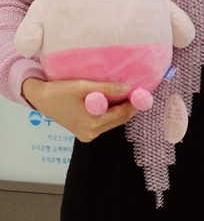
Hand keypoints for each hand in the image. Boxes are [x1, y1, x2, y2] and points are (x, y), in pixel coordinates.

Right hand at [21, 77, 137, 141]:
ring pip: (112, 122)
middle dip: (130, 107)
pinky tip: (114, 101)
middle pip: (119, 120)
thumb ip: (106, 88)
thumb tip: (127, 88)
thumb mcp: (84, 86)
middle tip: (139, 93)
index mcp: (92, 124)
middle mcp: (91, 133)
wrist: (41, 98)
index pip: (121, 114)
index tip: (144, 93)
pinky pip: (103, 122)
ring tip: (128, 95)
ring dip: (121, 110)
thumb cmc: (60, 91)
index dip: (134, 103)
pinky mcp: (84, 132)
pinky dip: (111, 113)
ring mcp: (87, 134)